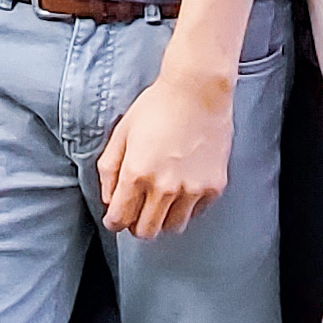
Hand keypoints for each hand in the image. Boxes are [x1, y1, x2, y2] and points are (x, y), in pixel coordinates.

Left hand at [98, 62, 234, 237]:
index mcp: (136, 173)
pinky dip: (185, 208)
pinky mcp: (213, 187)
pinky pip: (195, 213)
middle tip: (136, 211)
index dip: (114, 222)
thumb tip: (109, 200)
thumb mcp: (121, 133)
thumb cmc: (157, 107)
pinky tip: (180, 189)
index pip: (120, 218)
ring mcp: (192, 190)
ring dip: (161, 219)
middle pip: (146, 231)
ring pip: (172, 228)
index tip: (115, 219)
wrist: (198, 91)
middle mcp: (164, 187)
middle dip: (135, 225)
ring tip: (159, 201)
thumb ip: (109, 170)